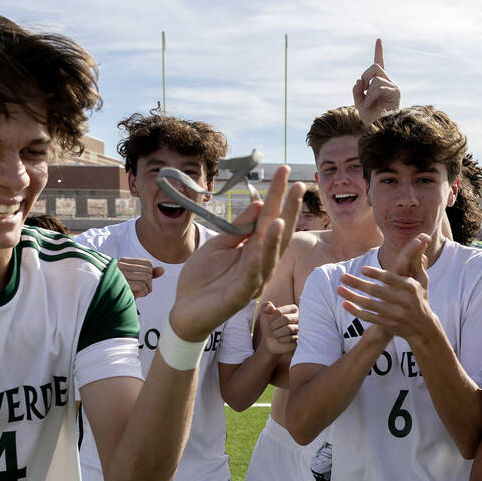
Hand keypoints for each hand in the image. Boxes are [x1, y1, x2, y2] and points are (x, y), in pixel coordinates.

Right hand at [115, 257, 163, 297]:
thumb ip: (150, 274)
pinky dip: (143, 293)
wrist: (111, 304)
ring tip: (137, 293)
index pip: (148, 264)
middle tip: (140, 290)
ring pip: (147, 277)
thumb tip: (163, 269)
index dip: (150, 275)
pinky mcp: (122, 283)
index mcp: (124, 261)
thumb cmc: (125, 292)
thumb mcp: (138, 280)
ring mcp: (120, 274)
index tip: (141, 283)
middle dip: (149, 283)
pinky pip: (142, 286)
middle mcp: (121, 265)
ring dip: (146, 289)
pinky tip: (135, 296)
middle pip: (149, 271)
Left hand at [170, 166, 302, 340]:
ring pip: (269, 258)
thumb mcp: (218, 245)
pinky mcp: (239, 296)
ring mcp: (251, 281)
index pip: (269, 218)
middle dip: (287, 211)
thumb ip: (238, 228)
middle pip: (277, 234)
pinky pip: (250, 279)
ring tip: (280, 219)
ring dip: (275, 239)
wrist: (185, 309)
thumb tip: (259, 204)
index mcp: (253, 248)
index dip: (276, 195)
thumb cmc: (203, 278)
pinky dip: (257, 263)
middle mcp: (259, 263)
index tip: (283, 171)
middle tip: (296, 185)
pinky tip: (260, 249)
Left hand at [258, 300, 297, 355]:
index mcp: (293, 308)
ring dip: (277, 333)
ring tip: (275, 334)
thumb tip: (270, 307)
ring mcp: (301, 328)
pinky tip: (279, 339)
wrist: (271, 340)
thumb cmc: (270, 325)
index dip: (271, 318)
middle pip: (285, 319)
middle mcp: (299, 317)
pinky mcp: (300, 338)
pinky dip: (282, 339)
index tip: (269, 322)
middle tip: (271, 328)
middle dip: (274, 325)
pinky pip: (291, 338)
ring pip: (289, 329)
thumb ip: (266, 307)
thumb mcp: (266, 314)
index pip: (279, 311)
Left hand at [336, 235, 432, 346]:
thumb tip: (423, 238)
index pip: (392, 279)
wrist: (423, 328)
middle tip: (343, 276)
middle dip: (358, 284)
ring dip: (353, 297)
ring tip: (339, 289)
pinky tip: (345, 304)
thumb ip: (417, 262)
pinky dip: (357, 312)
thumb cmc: (420, 298)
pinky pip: (369, 318)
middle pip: (377, 292)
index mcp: (411, 288)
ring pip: (370, 305)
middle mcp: (403, 301)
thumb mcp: (422, 281)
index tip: (363, 269)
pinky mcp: (389, 325)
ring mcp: (395, 315)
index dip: (377, 274)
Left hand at [352, 39, 400, 125]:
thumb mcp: (358, 103)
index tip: (378, 39)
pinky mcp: (396, 92)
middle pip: (375, 66)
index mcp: (379, 83)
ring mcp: (393, 86)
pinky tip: (372, 104)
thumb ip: (357, 91)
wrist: (380, 128)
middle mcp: (388, 82)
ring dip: (367, 92)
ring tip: (368, 103)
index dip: (378, 52)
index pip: (379, 64)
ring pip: (375, 78)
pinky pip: (378, 87)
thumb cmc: (371, 118)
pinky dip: (371, 96)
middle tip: (363, 90)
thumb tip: (359, 80)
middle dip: (365, 76)